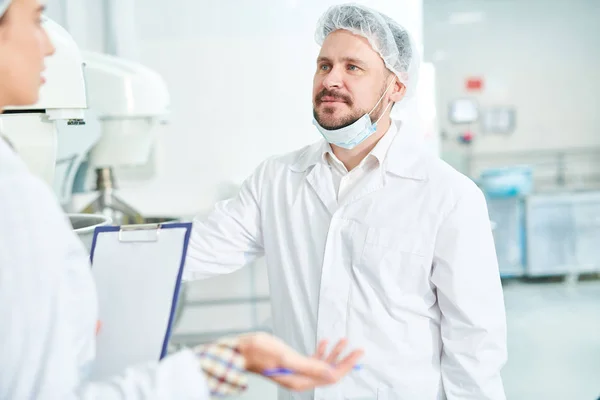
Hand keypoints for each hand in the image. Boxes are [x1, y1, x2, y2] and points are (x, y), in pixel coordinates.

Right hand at [238, 332, 362, 391]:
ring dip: (333, 353)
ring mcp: (297, 372)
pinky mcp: (293, 364)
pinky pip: (312, 360)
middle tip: (358, 348)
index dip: (346, 365)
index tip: (358, 353)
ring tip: (343, 341)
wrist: (241, 351)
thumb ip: (309, 365)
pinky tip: (325, 342)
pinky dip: (321, 351)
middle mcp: (300, 379)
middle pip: (329, 372)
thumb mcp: (286, 357)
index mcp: (300, 381)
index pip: (330, 376)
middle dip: (344, 360)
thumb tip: (331, 373)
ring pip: (322, 365)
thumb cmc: (259, 352)